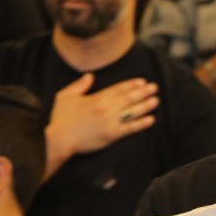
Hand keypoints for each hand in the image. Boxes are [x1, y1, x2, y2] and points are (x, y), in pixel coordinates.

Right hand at [44, 73, 158, 176]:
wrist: (59, 139)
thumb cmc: (61, 118)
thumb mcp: (65, 95)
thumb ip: (79, 85)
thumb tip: (90, 76)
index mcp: (96, 98)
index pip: (118, 89)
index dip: (131, 85)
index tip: (142, 82)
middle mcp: (106, 108)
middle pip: (128, 98)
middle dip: (143, 92)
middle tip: (154, 88)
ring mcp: (110, 122)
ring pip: (132, 111)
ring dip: (145, 105)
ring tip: (156, 100)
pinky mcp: (111, 135)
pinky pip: (130, 128)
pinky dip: (141, 124)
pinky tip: (151, 120)